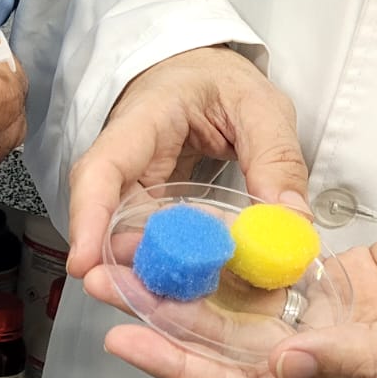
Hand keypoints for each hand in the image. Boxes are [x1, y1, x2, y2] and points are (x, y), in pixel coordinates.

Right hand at [66, 45, 310, 277]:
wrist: (197, 75)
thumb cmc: (218, 81)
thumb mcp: (260, 107)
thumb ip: (277, 158)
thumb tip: (290, 220)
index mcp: (142, 121)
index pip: (101, 170)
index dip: (88, 218)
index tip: (86, 261)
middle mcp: (123, 159)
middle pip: (102, 216)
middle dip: (113, 262)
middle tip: (136, 298)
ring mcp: (130, 186)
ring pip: (120, 234)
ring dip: (140, 270)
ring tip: (171, 302)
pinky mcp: (145, 206)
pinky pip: (146, 239)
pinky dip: (163, 265)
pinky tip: (186, 287)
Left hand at [92, 202, 376, 377]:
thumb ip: (374, 358)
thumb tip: (286, 368)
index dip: (184, 371)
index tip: (127, 341)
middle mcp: (337, 360)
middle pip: (232, 353)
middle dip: (167, 326)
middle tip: (108, 292)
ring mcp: (342, 321)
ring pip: (249, 312)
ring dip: (193, 290)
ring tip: (137, 262)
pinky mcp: (351, 281)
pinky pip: (280, 274)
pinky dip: (239, 258)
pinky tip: (197, 241)